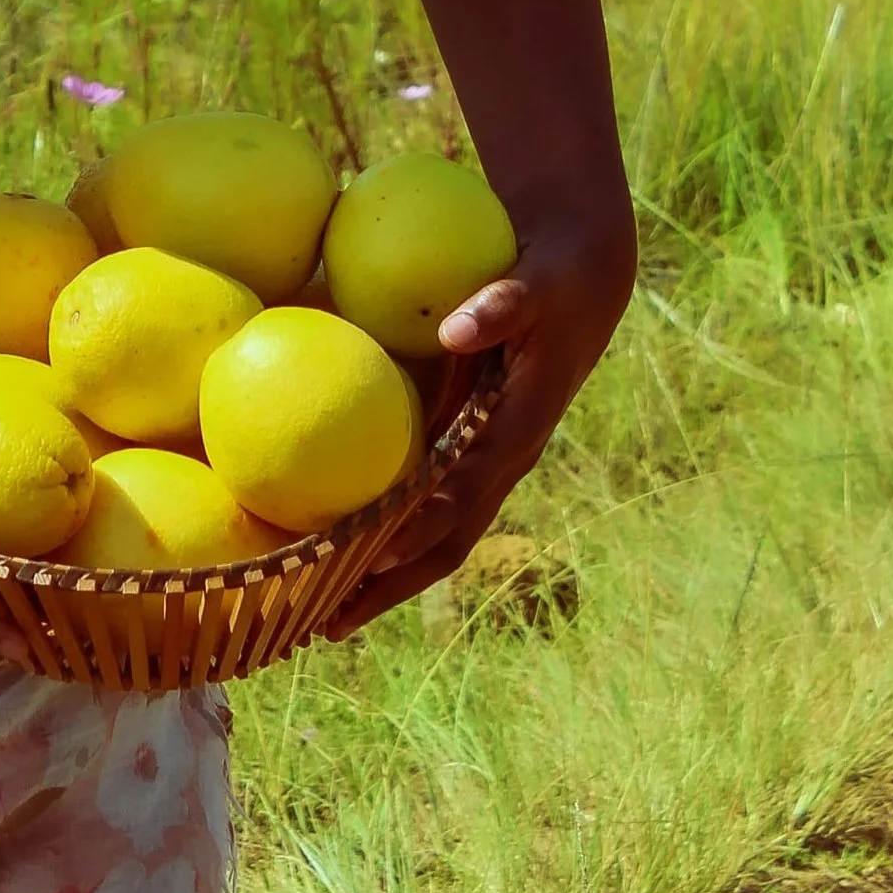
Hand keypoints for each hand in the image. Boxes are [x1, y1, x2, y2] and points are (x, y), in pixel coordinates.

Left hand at [329, 216, 635, 633]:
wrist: (583, 268)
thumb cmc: (557, 275)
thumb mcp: (538, 285)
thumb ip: (500, 307)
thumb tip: (452, 330)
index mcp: (516, 432)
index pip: (462, 500)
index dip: (418, 536)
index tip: (366, 565)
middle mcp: (496, 456)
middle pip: (440, 540)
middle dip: (386, 585)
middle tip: (321, 624)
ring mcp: (478, 450)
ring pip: (425, 528)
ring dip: (373, 567)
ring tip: (310, 603)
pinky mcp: (460, 431)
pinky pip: (414, 485)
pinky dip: (374, 513)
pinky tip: (320, 522)